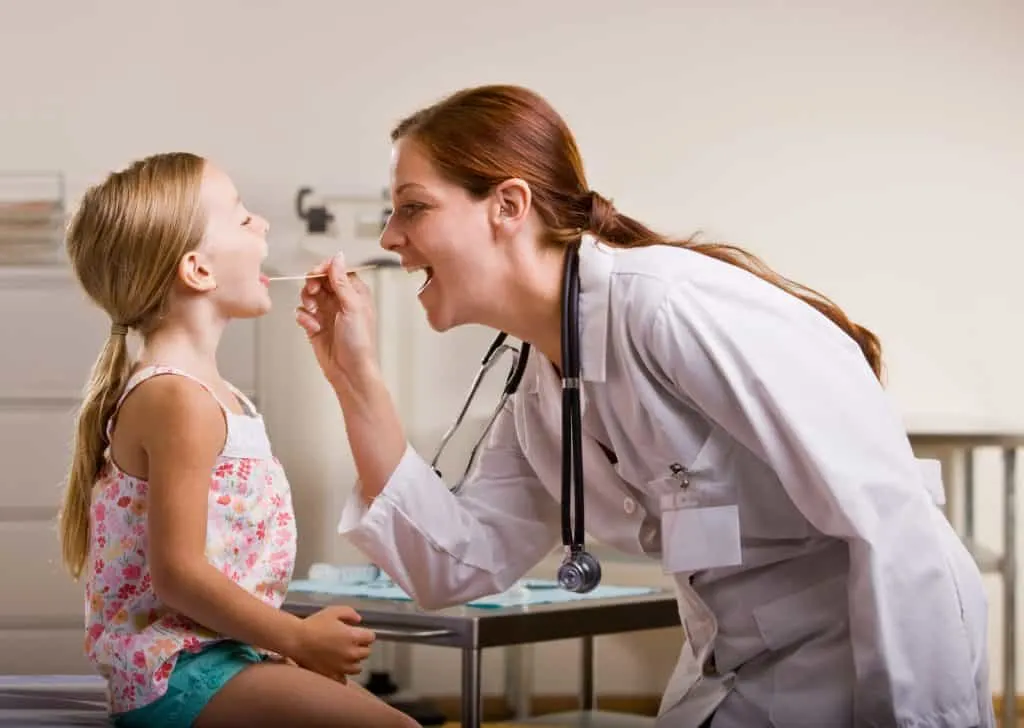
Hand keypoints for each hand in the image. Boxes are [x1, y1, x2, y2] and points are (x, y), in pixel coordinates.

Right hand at [288, 605, 375, 681]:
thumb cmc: (314, 624)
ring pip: (358, 667)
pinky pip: (344, 680)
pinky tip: (337, 667)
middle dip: (361, 646)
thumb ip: (350, 613)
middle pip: (366, 653)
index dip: (365, 634)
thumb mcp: (333, 611)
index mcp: (353, 637)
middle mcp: (351, 654)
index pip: (371, 638)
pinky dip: (343, 674)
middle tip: (349, 642)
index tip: (358, 633)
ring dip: (354, 661)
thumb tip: (359, 620)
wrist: (296, 640)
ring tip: (343, 655)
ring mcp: (342, 667)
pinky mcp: (332, 676)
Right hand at [295, 252, 378, 387]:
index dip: (325, 269)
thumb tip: (338, 257)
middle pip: (320, 279)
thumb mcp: (353, 307)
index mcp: (355, 293)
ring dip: (307, 299)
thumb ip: (342, 281)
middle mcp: (341, 300)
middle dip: (313, 283)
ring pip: (309, 294)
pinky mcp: (315, 325)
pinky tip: (312, 327)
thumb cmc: (359, 342)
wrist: (350, 371)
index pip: (337, 270)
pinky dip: (304, 318)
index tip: (316, 273)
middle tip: (313, 292)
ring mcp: (327, 312)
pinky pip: (302, 313)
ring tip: (312, 311)